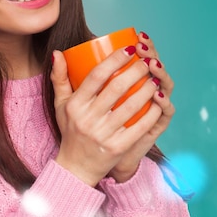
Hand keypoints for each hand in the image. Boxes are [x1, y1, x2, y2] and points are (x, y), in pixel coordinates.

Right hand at [50, 35, 172, 185]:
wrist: (76, 166)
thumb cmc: (71, 130)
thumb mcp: (60, 105)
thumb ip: (59, 78)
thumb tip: (58, 53)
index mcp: (75, 105)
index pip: (96, 76)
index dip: (114, 60)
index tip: (129, 49)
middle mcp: (88, 119)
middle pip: (116, 88)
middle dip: (136, 71)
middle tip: (147, 62)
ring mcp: (103, 134)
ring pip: (131, 106)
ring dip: (147, 89)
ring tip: (155, 79)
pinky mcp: (118, 147)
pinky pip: (140, 126)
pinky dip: (152, 112)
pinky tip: (159, 102)